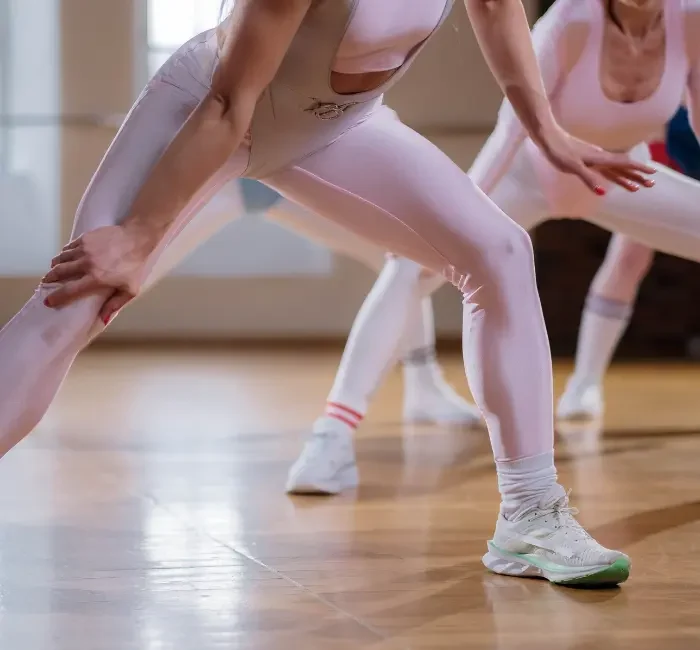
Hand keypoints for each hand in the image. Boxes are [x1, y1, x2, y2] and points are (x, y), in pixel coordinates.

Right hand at [42, 225, 151, 320]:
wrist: (136, 238)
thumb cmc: (135, 266)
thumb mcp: (130, 290)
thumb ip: (115, 304)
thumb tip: (102, 320)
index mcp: (96, 278)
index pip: (70, 291)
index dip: (56, 297)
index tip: (48, 301)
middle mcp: (86, 264)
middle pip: (59, 272)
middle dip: (49, 279)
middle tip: (46, 283)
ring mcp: (84, 249)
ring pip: (61, 258)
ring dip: (55, 266)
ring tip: (54, 270)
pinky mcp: (85, 238)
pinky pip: (67, 248)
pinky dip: (63, 254)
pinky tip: (65, 257)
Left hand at [538, 124, 655, 194]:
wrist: (549, 138)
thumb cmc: (559, 152)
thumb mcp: (573, 167)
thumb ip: (588, 178)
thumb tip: (602, 192)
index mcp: (600, 159)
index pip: (624, 165)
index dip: (638, 169)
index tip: (653, 174)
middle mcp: (600, 158)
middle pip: (623, 168)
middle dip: (637, 176)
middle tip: (651, 184)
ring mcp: (594, 159)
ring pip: (615, 170)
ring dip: (627, 178)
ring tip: (637, 187)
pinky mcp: (587, 160)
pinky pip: (605, 169)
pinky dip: (614, 175)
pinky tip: (615, 179)